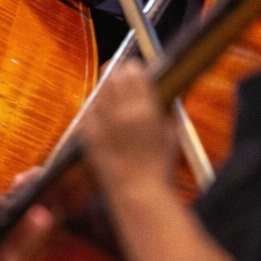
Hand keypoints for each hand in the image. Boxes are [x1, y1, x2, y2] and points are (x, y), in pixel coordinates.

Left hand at [81, 64, 176, 194]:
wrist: (136, 192)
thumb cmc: (160, 167)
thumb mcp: (173, 134)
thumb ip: (169, 110)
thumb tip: (171, 92)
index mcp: (144, 108)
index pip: (134, 71)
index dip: (136, 68)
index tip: (139, 71)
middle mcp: (120, 111)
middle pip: (113, 74)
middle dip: (119, 73)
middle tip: (124, 76)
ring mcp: (101, 122)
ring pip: (98, 89)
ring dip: (106, 87)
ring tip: (114, 93)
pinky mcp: (88, 133)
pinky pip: (88, 109)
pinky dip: (95, 106)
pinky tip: (103, 111)